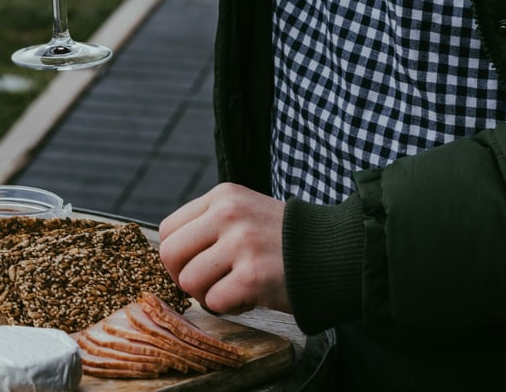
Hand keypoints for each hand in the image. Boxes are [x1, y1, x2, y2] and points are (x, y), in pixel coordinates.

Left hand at [159, 183, 290, 314]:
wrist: (337, 253)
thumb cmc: (284, 240)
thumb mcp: (245, 213)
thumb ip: (210, 225)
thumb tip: (170, 255)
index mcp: (222, 197)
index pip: (168, 229)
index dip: (176, 256)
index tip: (194, 266)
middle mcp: (228, 214)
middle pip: (170, 255)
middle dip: (184, 278)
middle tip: (209, 285)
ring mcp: (241, 243)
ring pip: (189, 281)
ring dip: (208, 295)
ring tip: (234, 289)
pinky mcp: (253, 275)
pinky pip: (215, 302)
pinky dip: (230, 307)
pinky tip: (251, 297)